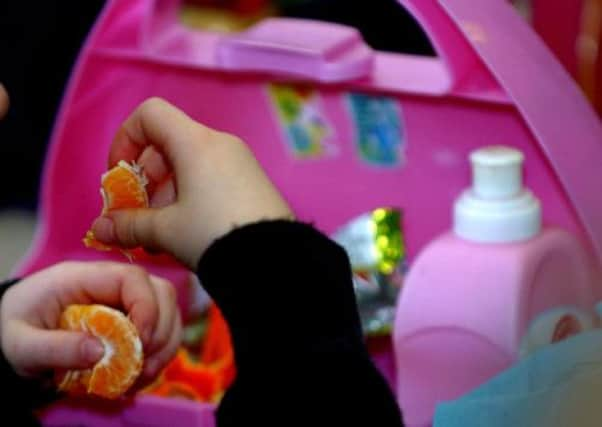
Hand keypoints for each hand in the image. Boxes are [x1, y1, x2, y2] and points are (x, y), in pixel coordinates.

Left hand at [0, 261, 180, 382]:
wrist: (7, 334)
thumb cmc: (12, 331)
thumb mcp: (22, 344)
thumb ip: (56, 347)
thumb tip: (99, 352)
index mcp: (83, 278)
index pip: (132, 278)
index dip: (147, 307)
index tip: (141, 342)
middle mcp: (110, 284)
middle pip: (160, 292)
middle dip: (162, 329)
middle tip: (144, 363)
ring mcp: (123, 301)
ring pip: (167, 311)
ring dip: (165, 344)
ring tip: (144, 374)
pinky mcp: (130, 319)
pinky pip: (160, 331)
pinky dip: (159, 354)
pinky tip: (141, 375)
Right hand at [91, 97, 292, 269]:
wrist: (277, 261)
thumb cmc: (216, 236)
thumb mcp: (166, 232)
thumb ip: (129, 225)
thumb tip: (101, 228)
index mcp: (196, 143)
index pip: (150, 114)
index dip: (125, 139)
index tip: (121, 176)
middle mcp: (221, 144)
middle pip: (168, 144)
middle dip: (146, 180)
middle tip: (140, 217)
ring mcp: (241, 163)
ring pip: (189, 167)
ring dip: (167, 197)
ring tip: (162, 238)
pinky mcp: (253, 183)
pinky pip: (212, 179)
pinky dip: (192, 199)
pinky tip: (189, 236)